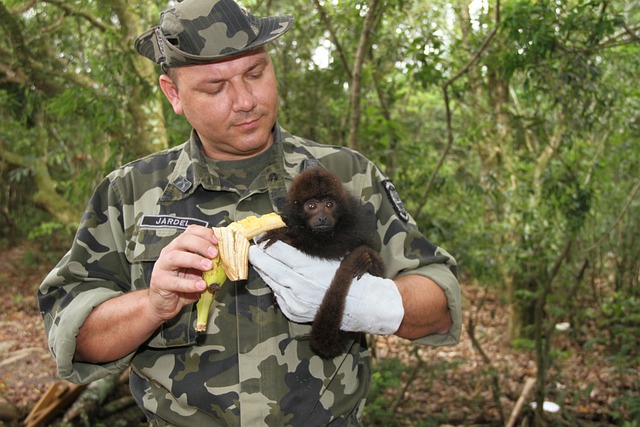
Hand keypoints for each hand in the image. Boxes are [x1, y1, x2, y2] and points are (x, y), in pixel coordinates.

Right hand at [148, 224, 217, 320]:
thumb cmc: (182, 284)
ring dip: (194, 260)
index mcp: (179, 246)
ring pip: (176, 257)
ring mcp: (163, 266)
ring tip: (208, 266)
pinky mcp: (160, 282)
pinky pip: (175, 281)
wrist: (164, 303)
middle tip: (214, 254)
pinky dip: (190, 283)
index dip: (205, 233)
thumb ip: (208, 263)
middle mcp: (169, 252)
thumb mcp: (198, 271)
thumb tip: (226, 259)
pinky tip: (201, 285)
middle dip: (201, 245)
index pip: (191, 231)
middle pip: (183, 240)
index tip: (218, 241)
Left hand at [249, 240, 404, 333]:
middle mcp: (299, 286)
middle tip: (253, 246)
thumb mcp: (331, 254)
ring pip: (271, 281)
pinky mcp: (294, 313)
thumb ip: (307, 246)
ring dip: (265, 269)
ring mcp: (295, 301)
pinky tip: (277, 278)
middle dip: (259, 255)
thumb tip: (285, 234)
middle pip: (269, 266)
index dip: (266, 242)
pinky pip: (278, 295)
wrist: (363, 304)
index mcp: (308, 268)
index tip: (259, 236)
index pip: (278, 251)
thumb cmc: (348, 273)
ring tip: (260, 259)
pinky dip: (276, 285)